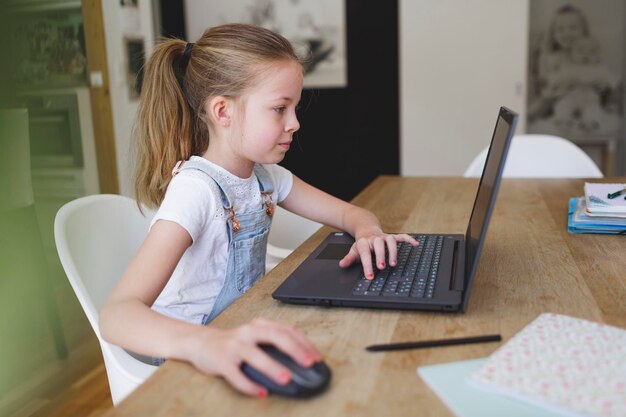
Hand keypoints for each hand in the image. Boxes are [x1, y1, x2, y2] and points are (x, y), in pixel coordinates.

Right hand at [187, 318, 321, 397]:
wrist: (200, 342)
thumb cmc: (234, 342)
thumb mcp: (255, 336)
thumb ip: (274, 341)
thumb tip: (301, 359)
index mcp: (259, 325)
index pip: (287, 330)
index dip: (304, 343)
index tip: (317, 357)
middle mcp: (248, 332)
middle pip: (275, 336)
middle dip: (294, 350)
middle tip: (308, 363)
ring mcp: (234, 346)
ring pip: (255, 355)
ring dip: (272, 367)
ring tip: (286, 379)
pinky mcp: (221, 361)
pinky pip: (236, 374)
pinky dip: (249, 385)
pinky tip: (261, 392)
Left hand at [338, 230, 418, 278]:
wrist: (367, 230)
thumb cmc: (362, 244)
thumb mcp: (354, 251)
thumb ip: (349, 259)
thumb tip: (342, 265)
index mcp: (364, 243)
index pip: (365, 254)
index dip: (367, 265)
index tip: (370, 276)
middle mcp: (375, 239)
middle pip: (378, 245)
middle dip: (380, 255)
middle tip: (381, 267)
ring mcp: (384, 237)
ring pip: (390, 240)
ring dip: (393, 251)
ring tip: (394, 263)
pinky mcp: (392, 236)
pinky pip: (401, 236)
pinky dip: (408, 239)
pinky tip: (415, 244)